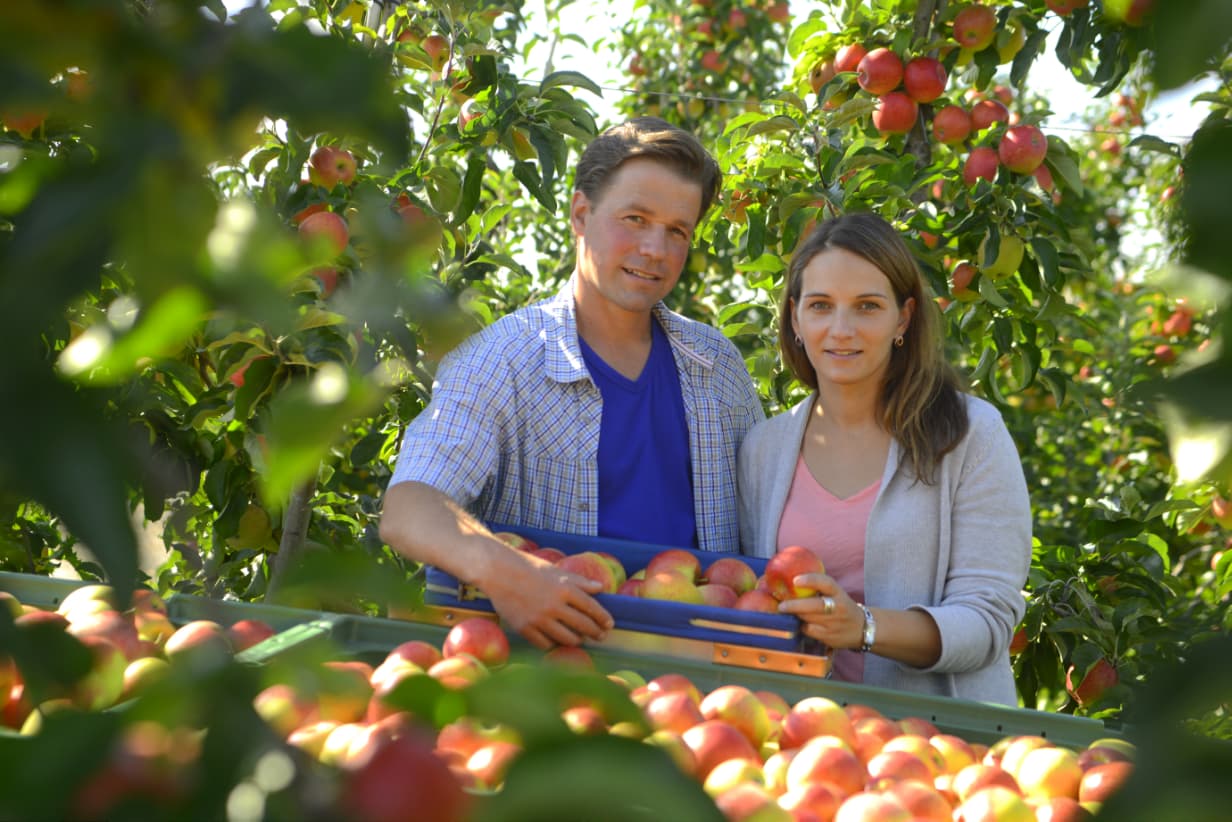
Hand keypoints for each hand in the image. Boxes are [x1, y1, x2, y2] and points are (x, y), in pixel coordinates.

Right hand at [481, 549, 613, 649]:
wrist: (498, 571)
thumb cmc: (529, 567)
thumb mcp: (556, 570)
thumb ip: (579, 581)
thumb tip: (600, 587)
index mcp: (565, 589)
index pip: (592, 607)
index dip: (603, 618)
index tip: (609, 624)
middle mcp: (555, 605)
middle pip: (583, 625)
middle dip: (595, 632)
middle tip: (601, 636)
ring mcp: (539, 619)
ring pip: (567, 638)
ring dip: (577, 640)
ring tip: (580, 639)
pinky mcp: (524, 628)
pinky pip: (545, 644)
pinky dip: (554, 644)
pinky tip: (557, 641)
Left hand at [776, 573, 862, 650]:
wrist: (862, 628)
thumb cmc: (842, 607)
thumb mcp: (836, 594)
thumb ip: (819, 588)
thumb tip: (791, 582)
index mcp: (839, 593)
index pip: (826, 583)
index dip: (810, 580)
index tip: (795, 580)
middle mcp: (838, 608)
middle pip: (814, 605)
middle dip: (794, 605)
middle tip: (781, 605)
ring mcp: (834, 624)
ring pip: (809, 619)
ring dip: (795, 616)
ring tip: (786, 613)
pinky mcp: (829, 637)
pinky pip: (809, 631)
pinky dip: (801, 627)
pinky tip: (798, 624)